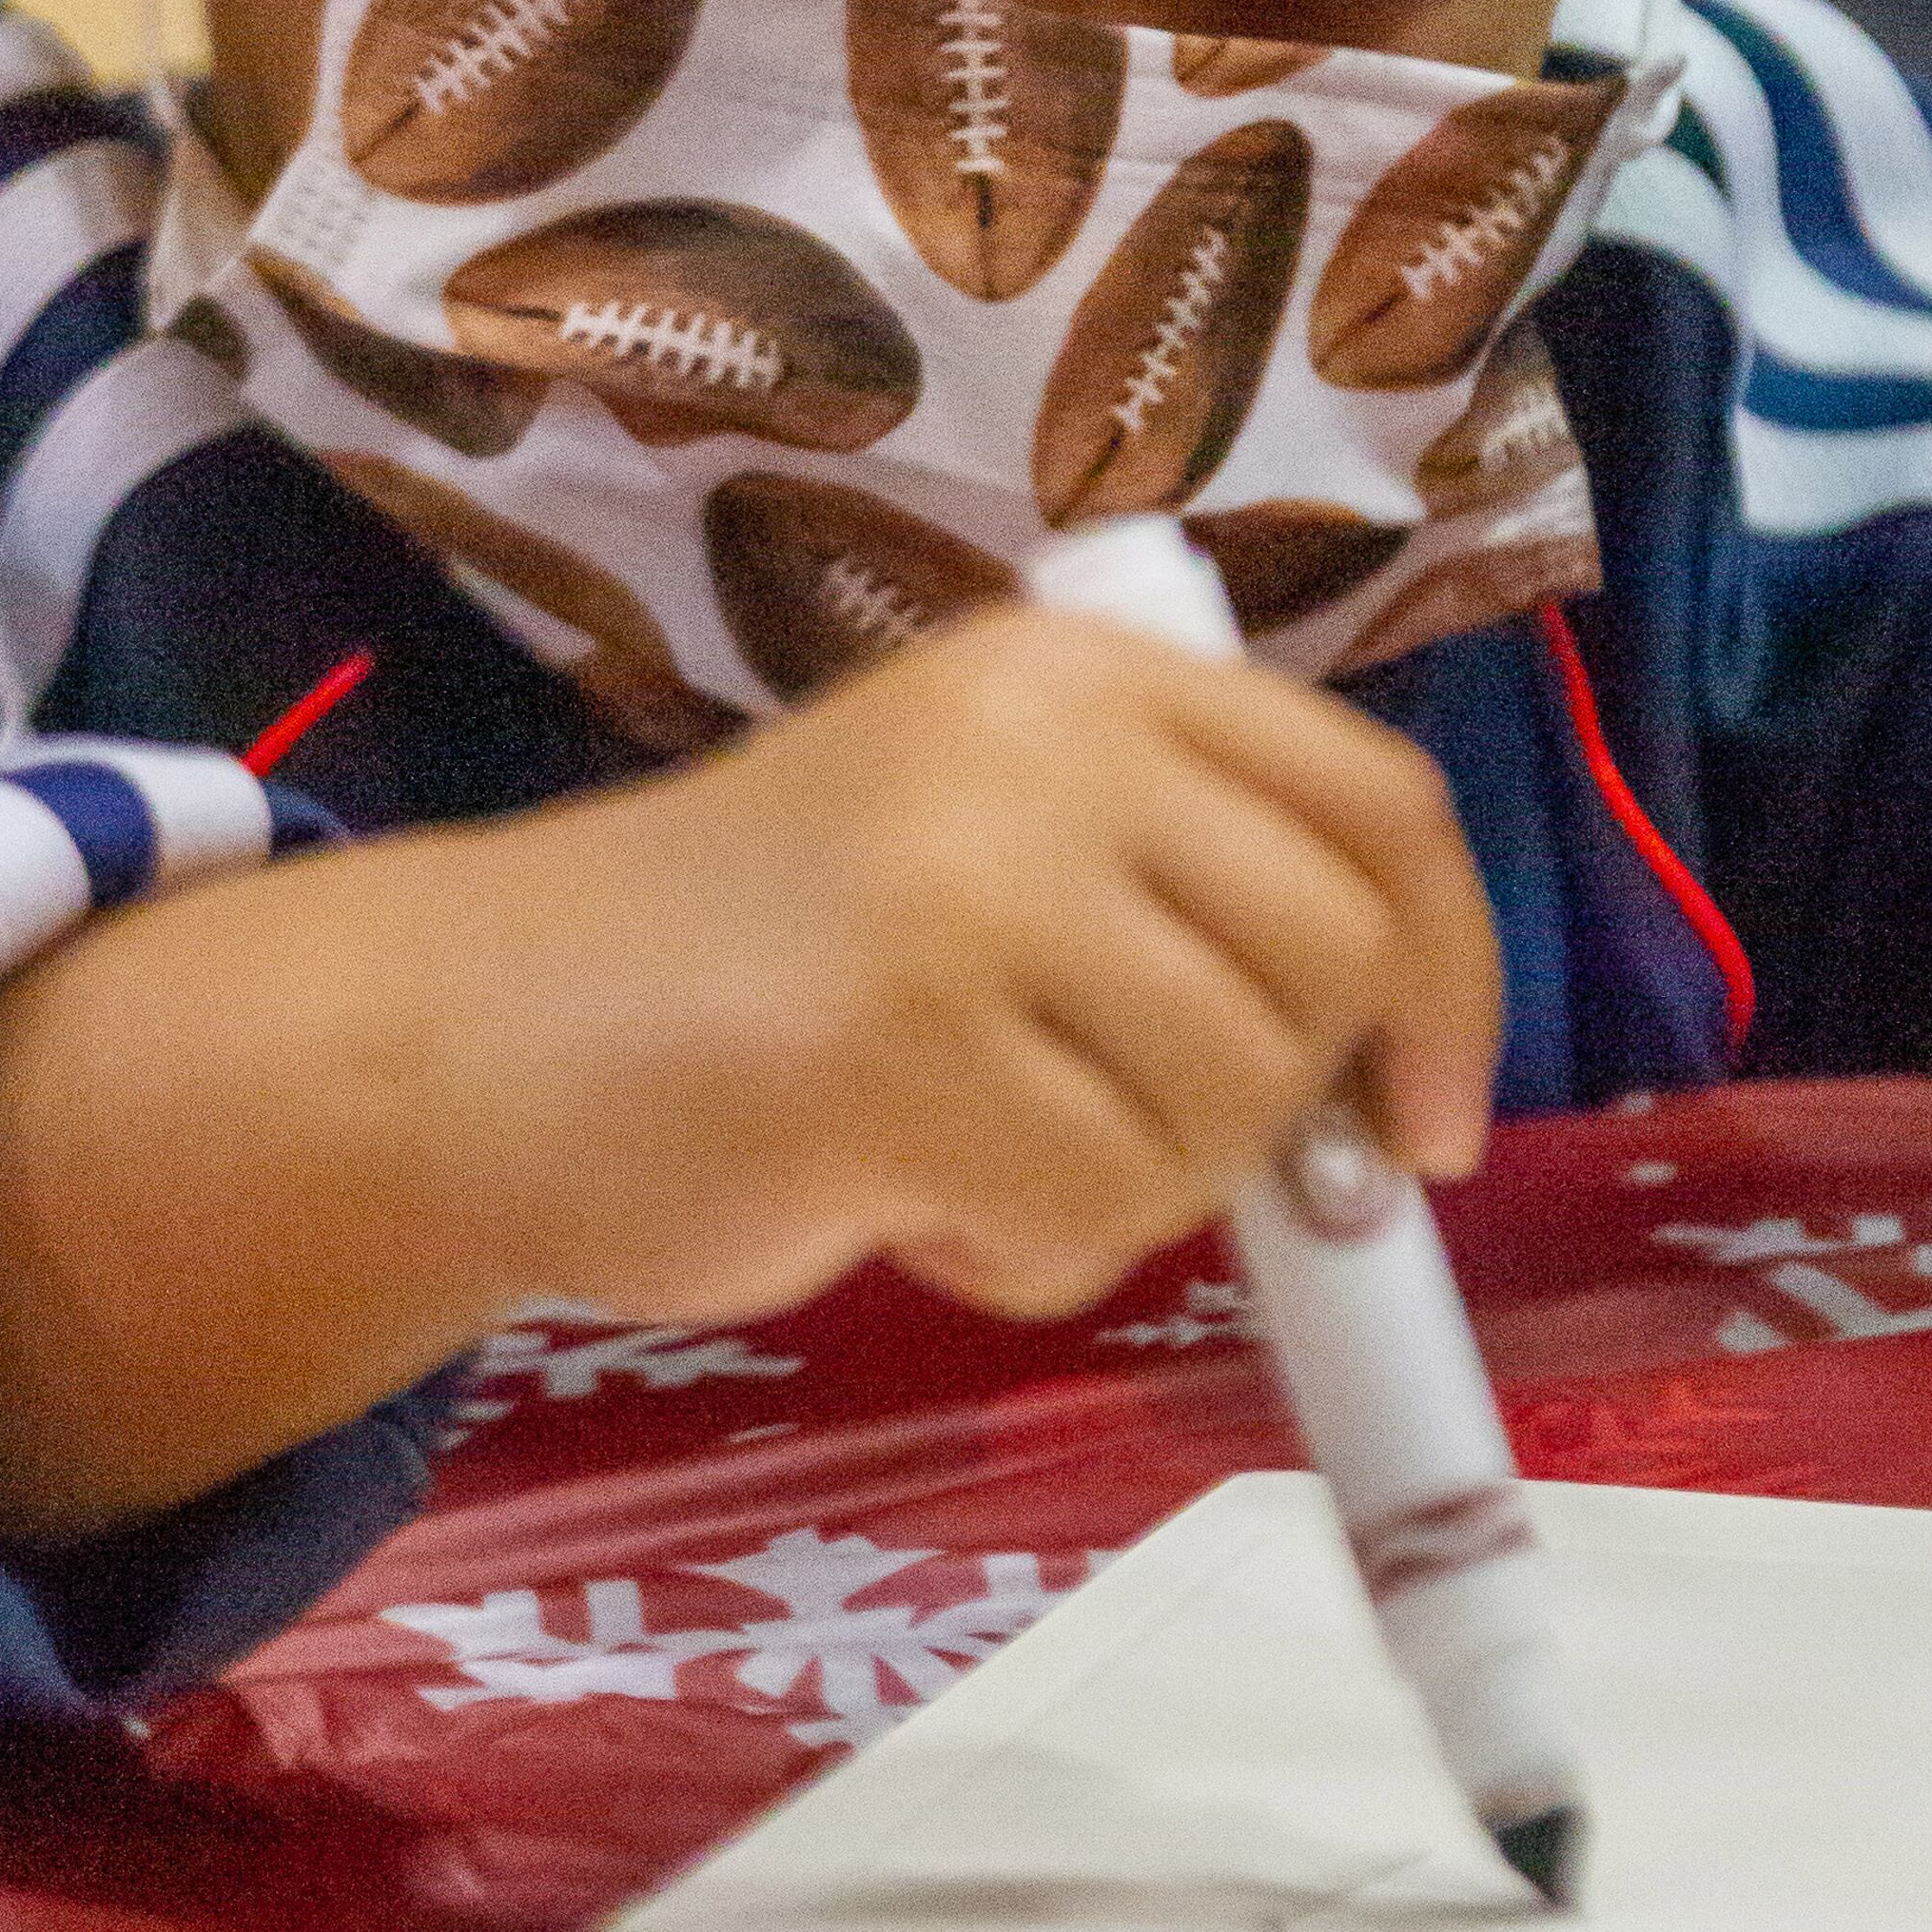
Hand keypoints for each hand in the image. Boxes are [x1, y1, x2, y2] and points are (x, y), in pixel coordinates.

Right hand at [442, 606, 1506, 1327]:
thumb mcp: (982, 837)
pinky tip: (904, 1200)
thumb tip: (1394, 1081)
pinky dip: (1024, 1258)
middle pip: (1331, 966)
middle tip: (1108, 1133)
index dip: (1450, 976)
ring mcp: (976, 881)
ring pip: (1232, 1109)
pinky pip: (1100, 1214)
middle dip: (1266, 1108)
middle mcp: (1047, 741)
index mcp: (1081, 673)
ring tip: (966, 1148)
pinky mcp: (908, 1039)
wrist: (481, 1030)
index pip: (1377, 803)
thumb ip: (1168, 894)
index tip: (1428, 1126)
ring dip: (1125, 1191)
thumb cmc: (754, 961)